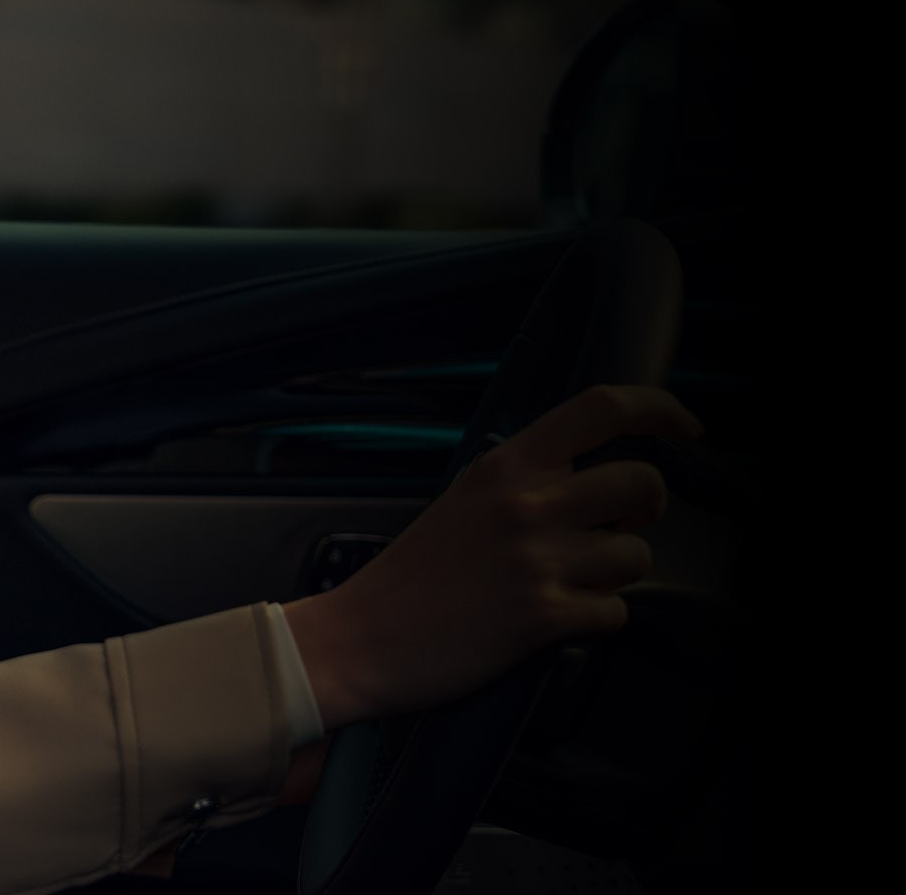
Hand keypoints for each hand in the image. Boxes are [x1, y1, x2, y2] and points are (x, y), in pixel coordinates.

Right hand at [282, 385, 696, 729]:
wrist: (361, 636)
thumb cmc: (409, 576)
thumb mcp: (463, 499)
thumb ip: (524, 481)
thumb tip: (591, 479)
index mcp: (504, 466)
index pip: (602, 408)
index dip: (660, 411)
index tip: (683, 428)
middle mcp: (526, 504)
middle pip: (643, 482)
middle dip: (644, 510)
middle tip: (614, 525)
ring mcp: (537, 560)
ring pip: (637, 553)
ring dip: (617, 573)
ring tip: (571, 580)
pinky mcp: (544, 616)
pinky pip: (617, 612)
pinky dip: (597, 619)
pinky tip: (557, 617)